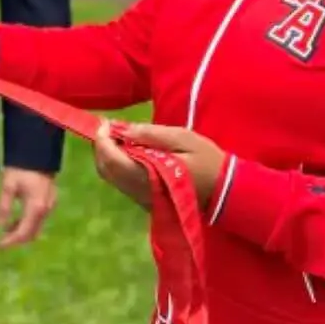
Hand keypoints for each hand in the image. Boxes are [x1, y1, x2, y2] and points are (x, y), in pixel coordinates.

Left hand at [0, 168, 56, 248]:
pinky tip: (15, 219)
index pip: (23, 232)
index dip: (11, 241)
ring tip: (5, 229)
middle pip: (32, 233)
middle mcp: (46, 210)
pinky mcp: (50, 201)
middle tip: (1, 241)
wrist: (38, 154)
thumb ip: (3, 207)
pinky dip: (27, 223)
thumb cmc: (21, 168)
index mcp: (36, 207)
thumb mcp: (8, 186)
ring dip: (21, 231)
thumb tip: (0, 225)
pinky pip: (39, 219)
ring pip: (36, 227)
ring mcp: (50, 206)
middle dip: (16, 239)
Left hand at [94, 121, 226, 210]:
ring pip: (111, 177)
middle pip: (105, 170)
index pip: (112, 160)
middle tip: (110, 128)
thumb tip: (125, 129)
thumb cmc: (207, 161)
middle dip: (101, 147)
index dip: (103, 140)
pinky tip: (129, 151)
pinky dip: (117, 165)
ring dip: (108, 155)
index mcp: (149, 175)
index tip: (106, 123)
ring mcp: (141, 198)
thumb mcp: (184, 138)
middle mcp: (139, 190)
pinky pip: (121, 182)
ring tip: (120, 136)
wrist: (223, 192)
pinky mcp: (144, 201)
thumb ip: (152, 134)